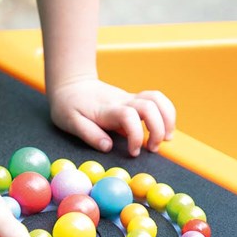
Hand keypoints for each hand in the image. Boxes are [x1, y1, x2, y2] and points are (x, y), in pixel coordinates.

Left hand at [48, 77, 176, 156]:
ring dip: (168, 119)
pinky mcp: (134, 99)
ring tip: (166, 138)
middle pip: (149, 106)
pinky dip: (167, 112)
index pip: (129, 116)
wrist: (72, 84)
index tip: (133, 152)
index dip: (136, 135)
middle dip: (157, 129)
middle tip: (152, 149)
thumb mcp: (70, 122)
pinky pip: (157, 100)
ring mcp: (130, 98)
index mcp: (107, 110)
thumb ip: (89, 134)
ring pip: (157, 99)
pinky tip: (165, 128)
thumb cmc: (69, 106)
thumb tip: (108, 147)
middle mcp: (122, 101)